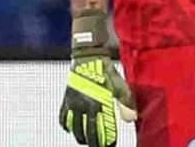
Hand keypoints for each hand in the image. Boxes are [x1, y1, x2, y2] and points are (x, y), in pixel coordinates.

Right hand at [59, 10, 136, 146]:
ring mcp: (73, 102)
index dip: (103, 141)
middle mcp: (83, 105)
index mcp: (97, 104)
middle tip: (96, 146)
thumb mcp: (120, 85)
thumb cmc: (107, 71)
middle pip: (84, 132)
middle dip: (90, 142)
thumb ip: (126, 103)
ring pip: (73, 127)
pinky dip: (65, 125)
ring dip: (78, 136)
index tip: (109, 146)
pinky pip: (63, 116)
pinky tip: (69, 129)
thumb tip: (131, 120)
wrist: (89, 56)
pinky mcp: (67, 98)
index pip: (99, 130)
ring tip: (84, 140)